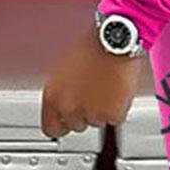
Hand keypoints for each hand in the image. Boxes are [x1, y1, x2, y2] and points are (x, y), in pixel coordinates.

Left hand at [40, 22, 142, 137]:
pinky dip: (118, 108)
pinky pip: (115, 119)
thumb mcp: (63, 70)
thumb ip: (62, 92)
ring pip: (97, 122)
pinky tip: (117, 90)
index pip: (51, 128)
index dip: (61, 124)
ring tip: (106, 87)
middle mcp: (69, 108)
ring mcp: (91, 114)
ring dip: (101, 110)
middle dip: (84, 113)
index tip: (67, 121)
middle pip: (75, 125)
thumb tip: (65, 100)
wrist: (113, 40)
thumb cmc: (91, 46)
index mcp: (53, 97)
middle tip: (92, 96)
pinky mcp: (112, 114)